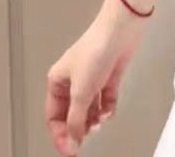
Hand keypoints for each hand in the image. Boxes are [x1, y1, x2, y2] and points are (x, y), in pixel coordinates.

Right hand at [45, 0, 144, 155]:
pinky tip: (109, 110)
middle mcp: (73, 81)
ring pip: (90, 108)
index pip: (54, 117)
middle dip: (80, 126)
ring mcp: (92, 78)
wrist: (120, 30)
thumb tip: (72, 141)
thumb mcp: (80, 92)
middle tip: (88, 136)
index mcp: (57, 82)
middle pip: (72, 114)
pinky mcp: (109, 76)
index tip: (71, 150)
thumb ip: (76, 120)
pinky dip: (108, 107)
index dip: (61, 135)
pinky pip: (106, 99)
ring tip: (100, 121)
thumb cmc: (96, 50)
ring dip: (95, 118)